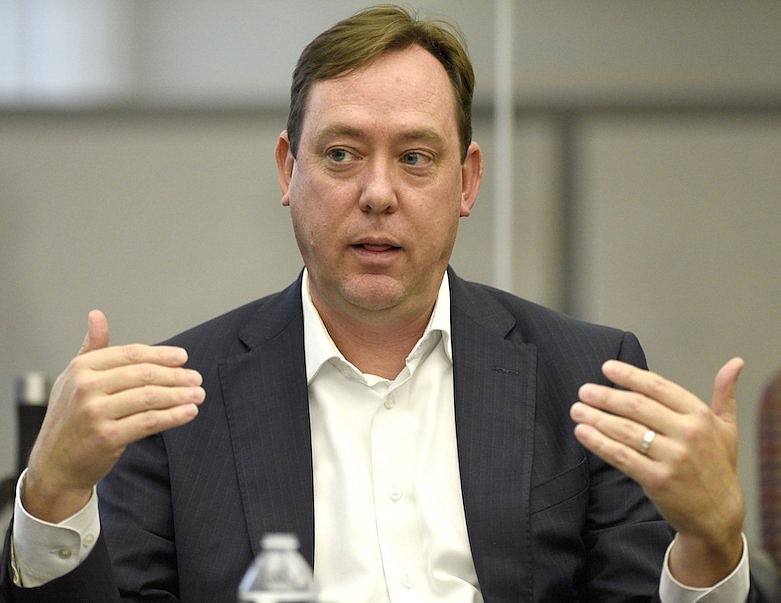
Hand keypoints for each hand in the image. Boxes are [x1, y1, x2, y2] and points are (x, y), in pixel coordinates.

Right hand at [24, 310, 205, 521]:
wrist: (54, 465)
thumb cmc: (69, 418)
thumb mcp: (73, 378)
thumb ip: (91, 348)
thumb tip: (97, 315)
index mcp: (81, 368)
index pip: (131, 354)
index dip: (161, 355)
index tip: (183, 357)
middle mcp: (86, 387)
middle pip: (144, 375)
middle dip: (176, 376)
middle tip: (197, 378)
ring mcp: (95, 412)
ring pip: (150, 397)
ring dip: (180, 395)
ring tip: (198, 395)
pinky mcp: (107, 437)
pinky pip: (149, 422)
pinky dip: (174, 416)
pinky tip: (189, 413)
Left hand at [570, 358, 744, 586]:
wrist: (719, 513)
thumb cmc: (718, 465)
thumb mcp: (727, 427)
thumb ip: (725, 394)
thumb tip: (735, 362)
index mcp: (700, 415)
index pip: (658, 387)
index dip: (630, 375)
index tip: (606, 368)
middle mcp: (688, 433)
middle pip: (637, 407)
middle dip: (606, 396)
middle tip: (584, 390)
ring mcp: (673, 458)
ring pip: (626, 431)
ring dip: (597, 418)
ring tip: (577, 409)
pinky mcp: (658, 480)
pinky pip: (621, 456)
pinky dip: (599, 443)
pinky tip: (582, 433)